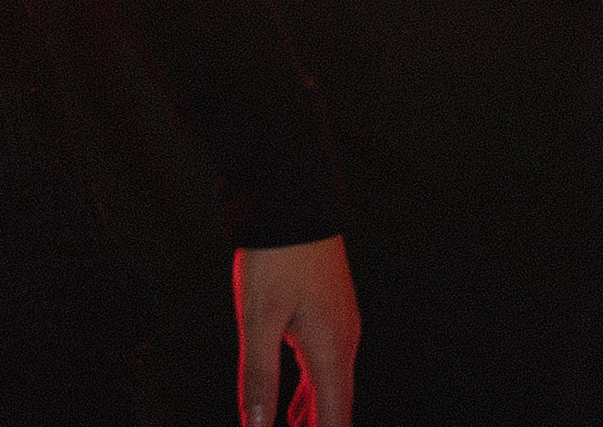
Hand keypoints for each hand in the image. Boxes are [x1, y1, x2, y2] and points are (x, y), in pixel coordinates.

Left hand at [234, 234, 358, 426]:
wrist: (294, 197)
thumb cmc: (275, 254)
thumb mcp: (258, 317)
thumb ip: (258, 376)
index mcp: (331, 353)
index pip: (335, 425)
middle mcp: (344, 346)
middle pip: (336, 413)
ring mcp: (341, 330)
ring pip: (332, 392)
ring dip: (314, 422)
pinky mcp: (330, 317)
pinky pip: (326, 372)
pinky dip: (311, 398)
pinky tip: (293, 409)